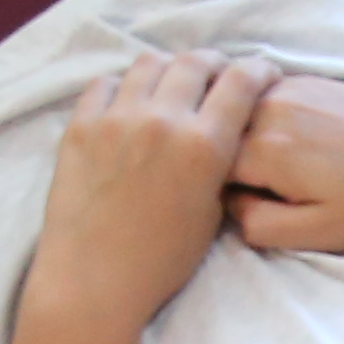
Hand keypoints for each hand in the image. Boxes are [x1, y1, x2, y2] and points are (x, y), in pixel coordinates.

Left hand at [28, 49, 276, 332]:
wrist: (94, 281)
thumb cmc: (160, 263)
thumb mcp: (210, 216)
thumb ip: (218, 168)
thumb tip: (219, 140)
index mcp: (203, 146)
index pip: (240, 82)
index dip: (257, 69)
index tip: (262, 72)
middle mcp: (162, 120)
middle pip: (194, 62)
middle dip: (214, 63)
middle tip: (217, 74)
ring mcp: (116, 118)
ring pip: (148, 63)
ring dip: (168, 68)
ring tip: (172, 83)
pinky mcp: (81, 126)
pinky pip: (104, 84)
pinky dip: (123, 85)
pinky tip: (129, 101)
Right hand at [226, 73, 343, 257]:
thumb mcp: (318, 234)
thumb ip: (259, 226)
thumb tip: (228, 206)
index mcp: (265, 150)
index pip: (206, 166)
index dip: (215, 189)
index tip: (243, 204)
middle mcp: (271, 109)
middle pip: (219, 132)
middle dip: (226, 159)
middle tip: (266, 187)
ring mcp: (292, 87)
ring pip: (241, 111)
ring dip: (246, 136)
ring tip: (288, 167)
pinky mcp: (313, 80)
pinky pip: (267, 96)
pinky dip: (268, 117)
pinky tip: (304, 143)